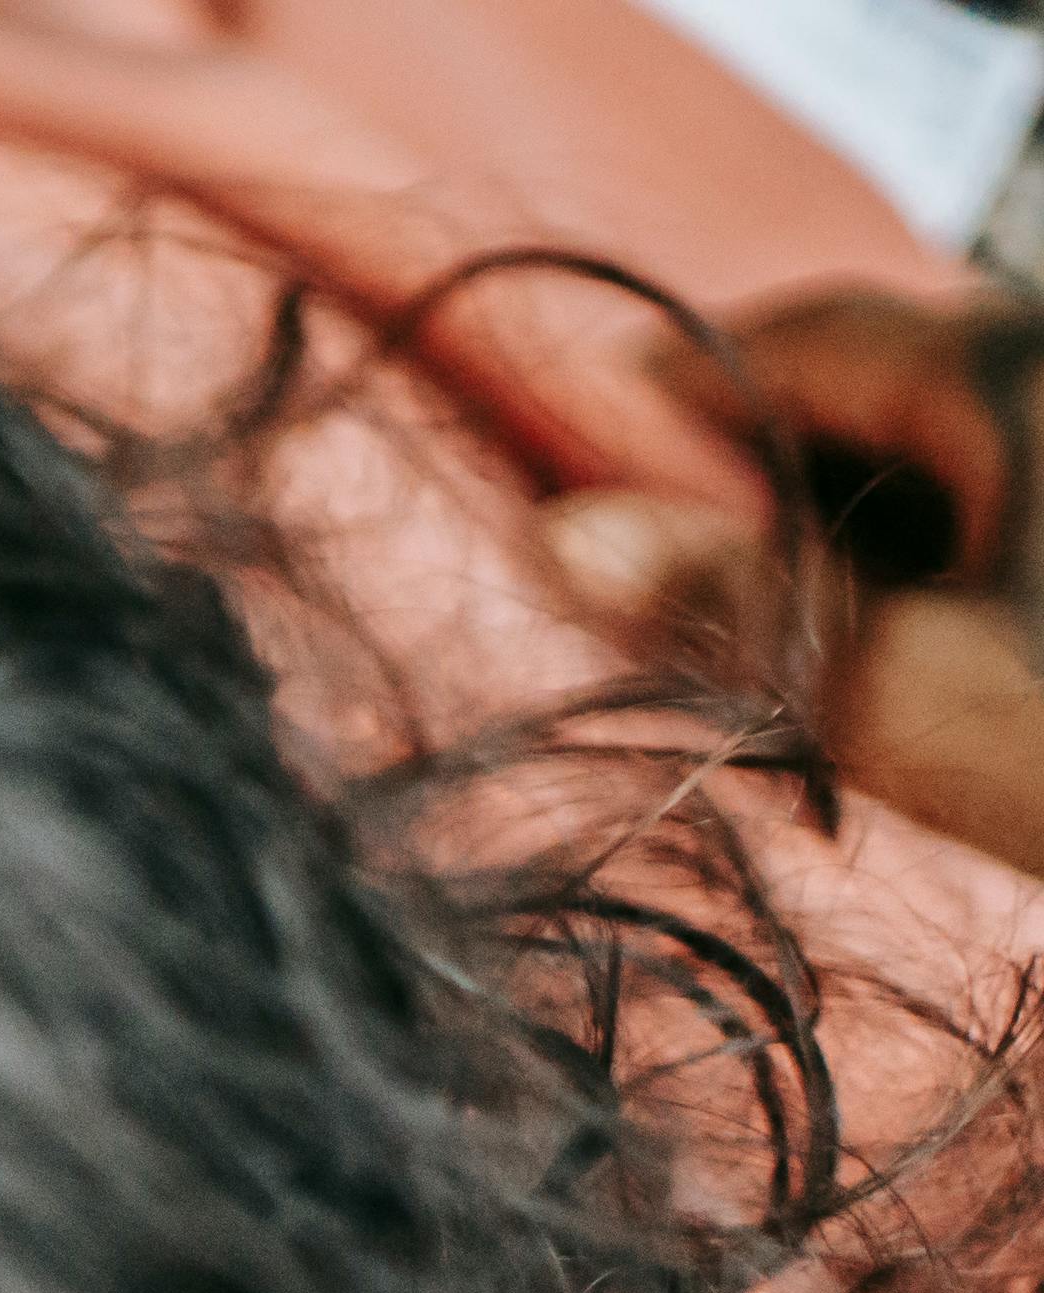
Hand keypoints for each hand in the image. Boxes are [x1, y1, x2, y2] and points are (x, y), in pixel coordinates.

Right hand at [544, 292, 1043, 877]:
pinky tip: (940, 663)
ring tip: (821, 657)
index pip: (807, 335)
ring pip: (971, 459)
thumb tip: (562, 538)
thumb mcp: (899, 690)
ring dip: (877, 541)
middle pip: (894, 394)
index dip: (680, 393)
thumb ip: (730, 604)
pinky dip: (965, 567)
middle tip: (692, 603)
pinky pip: (1027, 510)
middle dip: (782, 489)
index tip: (589, 461)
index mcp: (1018, 365)